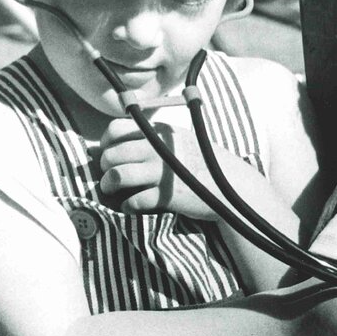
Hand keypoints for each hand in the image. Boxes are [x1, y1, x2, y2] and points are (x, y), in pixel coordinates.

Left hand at [98, 116, 235, 218]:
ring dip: (108, 185)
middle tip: (109, 176)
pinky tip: (130, 206)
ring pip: (117, 175)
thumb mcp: (180, 140)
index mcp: (160, 132)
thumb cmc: (204, 164)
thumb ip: (153, 139)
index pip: (116, 129)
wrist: (233, 187)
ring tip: (112, 190)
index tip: (107, 152)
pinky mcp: (167, 196)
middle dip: (104, 167)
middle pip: (112, 154)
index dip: (105, 142)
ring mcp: (162, 172)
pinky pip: (134, 200)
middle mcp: (158, 149)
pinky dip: (127, 205)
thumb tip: (114, 144)